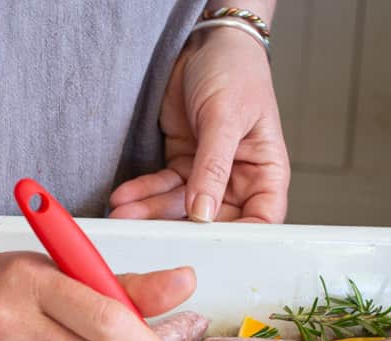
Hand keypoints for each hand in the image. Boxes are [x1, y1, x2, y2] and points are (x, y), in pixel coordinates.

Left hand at [110, 26, 289, 222]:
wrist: (203, 42)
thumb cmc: (234, 70)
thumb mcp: (225, 117)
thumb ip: (213, 167)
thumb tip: (202, 212)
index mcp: (266, 173)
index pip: (260, 220)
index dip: (239, 241)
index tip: (208, 249)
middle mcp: (238, 181)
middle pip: (211, 222)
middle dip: (177, 227)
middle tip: (147, 234)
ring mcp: (207, 177)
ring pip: (178, 208)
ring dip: (148, 212)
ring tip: (123, 214)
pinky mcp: (181, 168)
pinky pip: (160, 189)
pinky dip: (141, 194)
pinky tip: (124, 199)